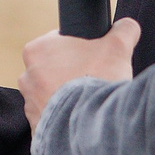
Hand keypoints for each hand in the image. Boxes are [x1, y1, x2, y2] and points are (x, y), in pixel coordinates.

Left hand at [20, 18, 140, 129]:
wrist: (91, 128)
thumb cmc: (98, 81)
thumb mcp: (118, 47)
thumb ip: (123, 29)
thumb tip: (127, 26)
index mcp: (37, 50)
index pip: (58, 43)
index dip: (79, 49)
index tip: (93, 59)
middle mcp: (27, 76)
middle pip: (55, 69)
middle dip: (72, 74)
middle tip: (94, 80)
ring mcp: (29, 104)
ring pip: (52, 95)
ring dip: (67, 97)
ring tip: (88, 102)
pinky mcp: (37, 127)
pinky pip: (52, 118)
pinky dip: (65, 118)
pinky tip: (81, 117)